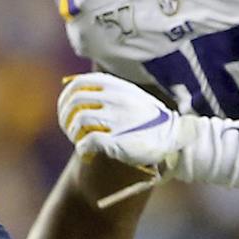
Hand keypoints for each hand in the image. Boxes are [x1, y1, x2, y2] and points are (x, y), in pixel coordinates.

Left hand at [58, 72, 187, 172]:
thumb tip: (75, 88)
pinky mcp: (117, 140)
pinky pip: (88, 141)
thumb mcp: (131, 96)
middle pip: (75, 102)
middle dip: (65, 117)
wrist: (173, 136)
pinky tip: (87, 154)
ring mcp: (117, 119)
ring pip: (79, 121)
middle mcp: (115, 99)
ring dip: (73, 134)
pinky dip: (82, 149)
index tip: (65, 110)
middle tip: (69, 129)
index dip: (66, 97)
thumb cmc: (149, 119)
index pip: (79, 83)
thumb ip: (108, 92)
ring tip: (79, 142)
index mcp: (116, 87)